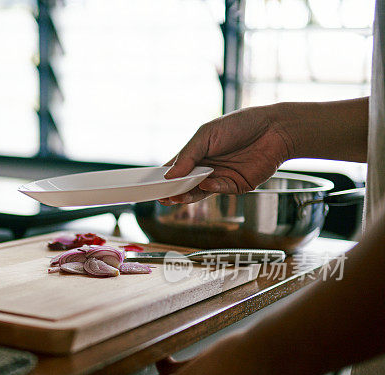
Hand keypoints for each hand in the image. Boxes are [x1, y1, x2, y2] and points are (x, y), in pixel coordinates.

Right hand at [159, 105, 294, 204]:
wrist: (275, 129)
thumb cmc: (240, 125)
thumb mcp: (207, 134)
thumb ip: (188, 154)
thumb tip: (169, 175)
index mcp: (197, 154)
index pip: (175, 169)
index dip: (162, 178)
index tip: (150, 185)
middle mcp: (207, 168)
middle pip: (184, 184)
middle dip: (172, 191)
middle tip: (160, 197)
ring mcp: (220, 178)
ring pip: (199, 192)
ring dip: (187, 195)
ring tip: (175, 197)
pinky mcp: (236, 186)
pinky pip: (220, 190)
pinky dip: (212, 188)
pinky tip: (206, 183)